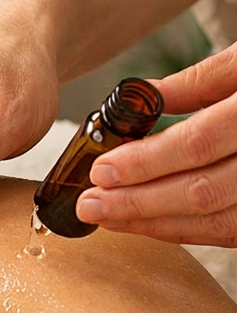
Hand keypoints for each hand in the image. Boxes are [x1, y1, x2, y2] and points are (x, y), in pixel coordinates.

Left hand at [79, 43, 236, 245]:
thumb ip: (200, 81)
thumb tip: (141, 97)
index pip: (197, 145)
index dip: (144, 163)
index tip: (100, 169)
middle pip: (202, 192)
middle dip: (138, 203)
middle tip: (90, 205)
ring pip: (216, 222)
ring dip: (154, 224)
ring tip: (108, 218)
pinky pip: (229, 232)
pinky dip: (184, 231)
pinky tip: (147, 224)